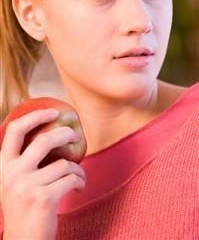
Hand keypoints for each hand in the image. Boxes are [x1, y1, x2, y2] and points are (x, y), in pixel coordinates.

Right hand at [0, 108, 85, 239]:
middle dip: (65, 134)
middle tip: (75, 136)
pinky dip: (80, 180)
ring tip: (79, 176)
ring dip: (78, 169)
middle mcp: (11, 174)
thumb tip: (52, 135)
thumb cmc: (24, 209)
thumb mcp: (16, 182)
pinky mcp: (43, 198)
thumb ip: (25, 161)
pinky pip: (72, 178)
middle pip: (44, 140)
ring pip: (64, 163)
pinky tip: (79, 187)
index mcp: (2, 166)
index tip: (53, 112)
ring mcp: (26, 186)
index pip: (14, 130)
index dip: (35, 116)